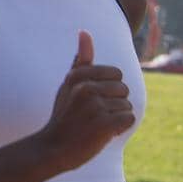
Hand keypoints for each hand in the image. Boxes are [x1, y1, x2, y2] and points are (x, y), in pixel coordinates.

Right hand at [43, 31, 134, 170]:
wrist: (53, 149)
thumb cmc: (63, 116)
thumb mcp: (68, 85)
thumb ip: (81, 61)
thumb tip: (85, 32)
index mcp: (79, 77)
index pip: (116, 74)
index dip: (109, 90)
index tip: (92, 101)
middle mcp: (87, 89)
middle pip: (124, 89)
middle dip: (114, 104)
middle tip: (94, 116)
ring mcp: (95, 107)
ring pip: (127, 105)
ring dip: (116, 118)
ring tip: (96, 126)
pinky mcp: (104, 125)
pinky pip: (129, 119)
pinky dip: (120, 128)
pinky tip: (104, 134)